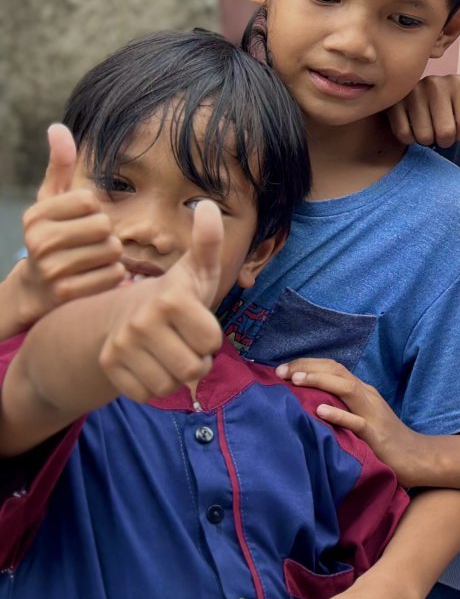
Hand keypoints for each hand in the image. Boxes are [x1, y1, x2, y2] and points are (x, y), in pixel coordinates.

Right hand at [12, 125, 126, 329]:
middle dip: (106, 234)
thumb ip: (60, 165)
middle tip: (90, 244)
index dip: (93, 210)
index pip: (89, 200)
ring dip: (111, 256)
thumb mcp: (51, 201)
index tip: (80, 221)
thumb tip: (58, 127)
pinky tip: (95, 278)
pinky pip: (115, 275)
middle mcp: (38, 242)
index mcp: (35, 216)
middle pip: (104, 226)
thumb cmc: (53, 236)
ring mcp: (51, 269)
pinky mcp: (67, 294)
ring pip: (112, 251)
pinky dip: (113, 276)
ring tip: (91, 260)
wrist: (37, 290)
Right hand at [98, 202, 223, 403]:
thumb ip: (208, 241)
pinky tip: (152, 364)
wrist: (129, 311)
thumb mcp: (198, 268)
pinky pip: (148, 394)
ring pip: (171, 385)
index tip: (199, 322)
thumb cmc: (176, 292)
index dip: (212, 338)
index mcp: (170, 298)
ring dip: (177, 374)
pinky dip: (155, 386)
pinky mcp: (109, 367)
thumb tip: (207, 204)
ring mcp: (121, 345)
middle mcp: (141, 322)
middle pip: (194, 369)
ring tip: (171, 351)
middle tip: (187, 341)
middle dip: (198, 359)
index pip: (212, 343)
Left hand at [279, 358, 423, 486]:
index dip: (307, 364)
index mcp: (361, 391)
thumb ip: (340, 406)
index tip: (282, 370)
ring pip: (347, 388)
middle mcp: (366, 395)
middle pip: (337, 370)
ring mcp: (372, 412)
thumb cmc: (383, 439)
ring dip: (320, 381)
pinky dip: (339, 414)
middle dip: (308, 367)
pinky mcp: (376, 433)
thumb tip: (306, 403)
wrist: (414, 456)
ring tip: (296, 380)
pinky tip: (320, 411)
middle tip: (281, 372)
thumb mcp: (360, 416)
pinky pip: (357, 421)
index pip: (333, 368)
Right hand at [386, 55, 459, 147]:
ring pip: (425, 137)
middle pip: (446, 134)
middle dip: (444, 139)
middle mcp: (435, 82)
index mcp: (459, 82)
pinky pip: (405, 135)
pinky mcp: (392, 103)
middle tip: (439, 127)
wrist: (410, 100)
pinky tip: (410, 124)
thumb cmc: (448, 102)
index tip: (457, 121)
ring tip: (425, 124)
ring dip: (426, 139)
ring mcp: (411, 92)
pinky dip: (409, 138)